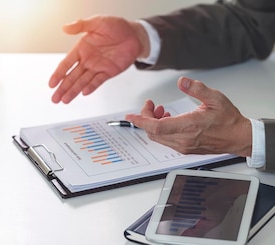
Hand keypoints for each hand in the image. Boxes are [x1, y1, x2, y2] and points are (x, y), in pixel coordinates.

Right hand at [49, 16, 148, 103]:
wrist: (136, 35)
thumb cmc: (117, 27)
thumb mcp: (98, 22)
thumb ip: (81, 25)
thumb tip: (66, 27)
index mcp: (82, 49)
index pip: (66, 64)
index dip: (58, 74)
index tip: (52, 83)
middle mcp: (87, 59)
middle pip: (71, 76)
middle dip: (62, 88)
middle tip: (55, 98)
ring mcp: (97, 67)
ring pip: (82, 82)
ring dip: (73, 91)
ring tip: (65, 99)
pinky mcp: (108, 72)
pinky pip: (97, 81)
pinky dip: (91, 87)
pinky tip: (83, 93)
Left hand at [125, 77, 251, 155]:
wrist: (239, 138)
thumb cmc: (229, 120)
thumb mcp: (215, 99)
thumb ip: (197, 89)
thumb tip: (182, 82)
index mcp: (188, 127)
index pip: (156, 127)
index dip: (141, 121)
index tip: (130, 116)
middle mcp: (183, 140)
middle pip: (152, 132)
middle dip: (146, 117)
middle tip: (151, 105)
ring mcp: (183, 146)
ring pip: (157, 137)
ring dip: (153, 123)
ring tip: (160, 110)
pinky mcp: (184, 148)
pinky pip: (165, 140)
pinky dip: (160, 129)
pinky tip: (168, 119)